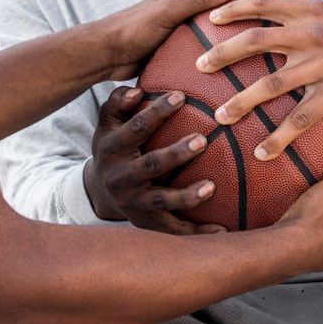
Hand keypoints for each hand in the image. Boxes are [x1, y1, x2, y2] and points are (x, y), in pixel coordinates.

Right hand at [83, 87, 222, 234]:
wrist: (100, 190)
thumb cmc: (115, 145)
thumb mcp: (108, 122)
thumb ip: (118, 101)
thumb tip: (137, 91)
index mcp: (111, 148)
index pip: (135, 128)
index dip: (156, 112)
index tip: (181, 96)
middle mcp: (119, 178)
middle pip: (150, 166)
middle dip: (175, 154)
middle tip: (202, 140)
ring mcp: (133, 202)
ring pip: (161, 201)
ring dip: (186, 196)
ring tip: (211, 187)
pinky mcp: (146, 223)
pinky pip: (173, 229)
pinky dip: (196, 232)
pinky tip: (222, 231)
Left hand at [98, 0, 255, 81]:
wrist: (105, 54)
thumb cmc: (133, 28)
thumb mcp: (169, 12)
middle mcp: (188, 4)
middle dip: (244, 3)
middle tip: (265, 21)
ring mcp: (184, 25)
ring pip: (218, 21)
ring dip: (234, 29)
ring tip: (255, 46)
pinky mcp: (180, 46)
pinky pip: (207, 43)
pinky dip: (220, 50)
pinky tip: (232, 67)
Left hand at [200, 0, 322, 158]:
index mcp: (312, 11)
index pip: (263, 3)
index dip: (233, 8)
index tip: (211, 18)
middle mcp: (312, 36)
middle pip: (255, 42)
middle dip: (222, 53)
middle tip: (198, 66)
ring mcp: (322, 67)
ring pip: (271, 85)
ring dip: (241, 102)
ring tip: (220, 117)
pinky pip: (300, 119)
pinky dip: (279, 138)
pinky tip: (261, 153)